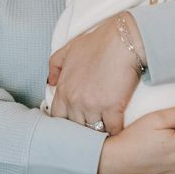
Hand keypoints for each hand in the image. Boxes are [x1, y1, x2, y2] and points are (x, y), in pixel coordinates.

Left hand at [48, 12, 144, 134]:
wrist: (122, 40)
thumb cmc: (98, 43)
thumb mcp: (69, 49)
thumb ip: (54, 66)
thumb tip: (51, 82)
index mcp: (64, 90)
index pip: (58, 117)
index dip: (66, 122)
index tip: (75, 123)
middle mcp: (75, 101)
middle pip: (74, 127)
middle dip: (82, 129)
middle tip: (90, 130)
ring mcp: (93, 106)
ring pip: (92, 131)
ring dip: (99, 132)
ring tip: (105, 133)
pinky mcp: (112, 108)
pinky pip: (112, 129)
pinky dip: (116, 131)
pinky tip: (119, 131)